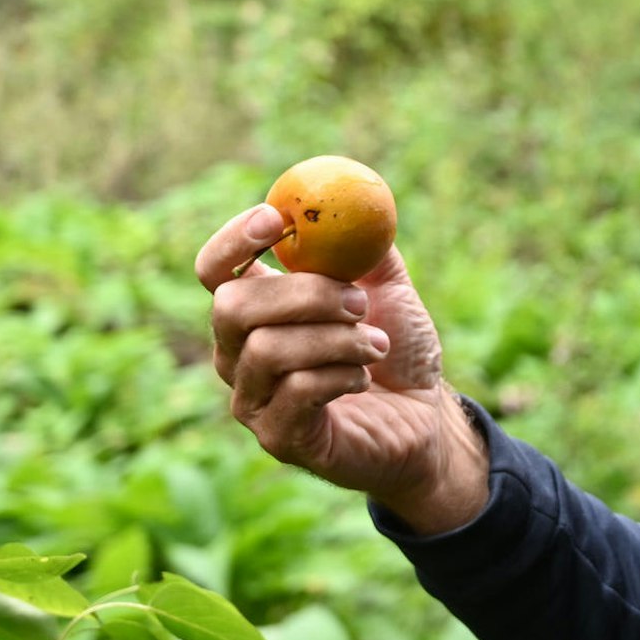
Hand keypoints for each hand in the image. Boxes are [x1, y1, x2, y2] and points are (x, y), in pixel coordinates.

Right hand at [195, 204, 488, 532]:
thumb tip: (353, 200)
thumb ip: (366, 247)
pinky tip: (364, 377)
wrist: (426, 417)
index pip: (214, 270)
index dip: (233, 241)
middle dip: (302, 295)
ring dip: (336, 338)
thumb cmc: (398, 350)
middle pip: (230, 308)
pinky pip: (296, 391)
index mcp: (257, 310)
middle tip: (357, 300)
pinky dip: (340, 374)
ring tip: (377, 344)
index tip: (275, 219)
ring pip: (268, 350)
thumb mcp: (389, 288)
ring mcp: (254, 400)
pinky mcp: (280, 438)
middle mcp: (239, 354)